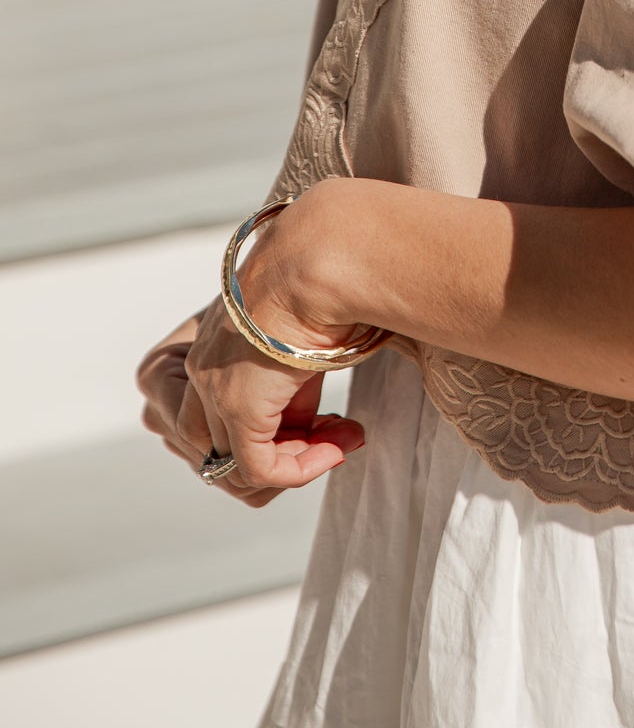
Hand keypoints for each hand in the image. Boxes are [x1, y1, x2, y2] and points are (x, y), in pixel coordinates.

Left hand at [137, 233, 365, 508]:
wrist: (320, 256)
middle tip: (336, 440)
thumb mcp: (294, 339)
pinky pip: (261, 468)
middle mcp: (198, 367)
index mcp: (206, 342)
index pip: (215, 417)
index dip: (271, 432)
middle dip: (280, 454)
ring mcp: (212, 387)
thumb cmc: (320, 279)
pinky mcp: (238, 405)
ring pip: (236, 465)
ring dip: (293, 465)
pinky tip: (337, 449)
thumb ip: (286, 384)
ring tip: (340, 444)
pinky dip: (299, 470)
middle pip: (220, 448)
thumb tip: (305, 423)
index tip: (326, 421)